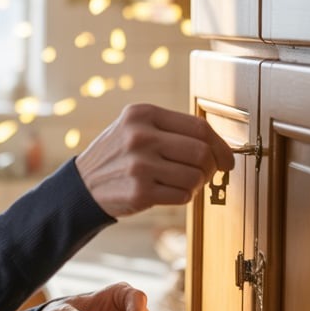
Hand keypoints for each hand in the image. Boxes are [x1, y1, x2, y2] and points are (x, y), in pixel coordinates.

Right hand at [75, 103, 233, 217]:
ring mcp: (139, 165)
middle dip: (212, 167)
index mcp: (142, 114)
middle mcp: (140, 136)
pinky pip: (183, 196)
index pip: (199, 127)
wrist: (82, 184)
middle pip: (201, 152)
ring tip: (181, 182)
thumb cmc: (118, 155)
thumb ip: (173, 130)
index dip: (221, 145)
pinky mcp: (140, 192)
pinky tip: (166, 191)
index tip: (227, 158)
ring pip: (195, 176)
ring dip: (196, 184)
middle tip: (207, 173)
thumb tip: (220, 147)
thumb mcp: (136, 128)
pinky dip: (183, 196)